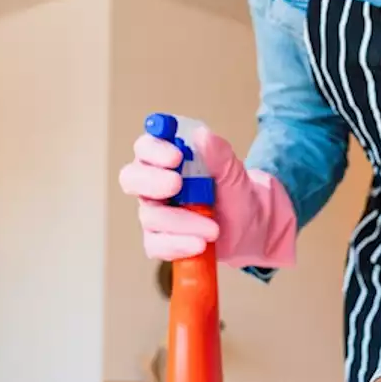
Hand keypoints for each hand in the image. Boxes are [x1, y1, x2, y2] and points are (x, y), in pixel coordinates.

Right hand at [119, 124, 297, 266]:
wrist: (249, 227)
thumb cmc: (233, 193)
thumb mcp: (232, 171)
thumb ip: (218, 153)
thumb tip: (202, 136)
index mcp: (166, 160)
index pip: (145, 148)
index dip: (154, 150)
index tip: (176, 156)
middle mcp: (153, 185)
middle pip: (131, 179)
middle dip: (152, 181)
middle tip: (176, 184)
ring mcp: (155, 214)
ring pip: (151, 216)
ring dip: (183, 222)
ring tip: (214, 229)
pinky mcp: (160, 241)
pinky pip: (156, 245)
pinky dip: (178, 245)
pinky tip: (199, 245)